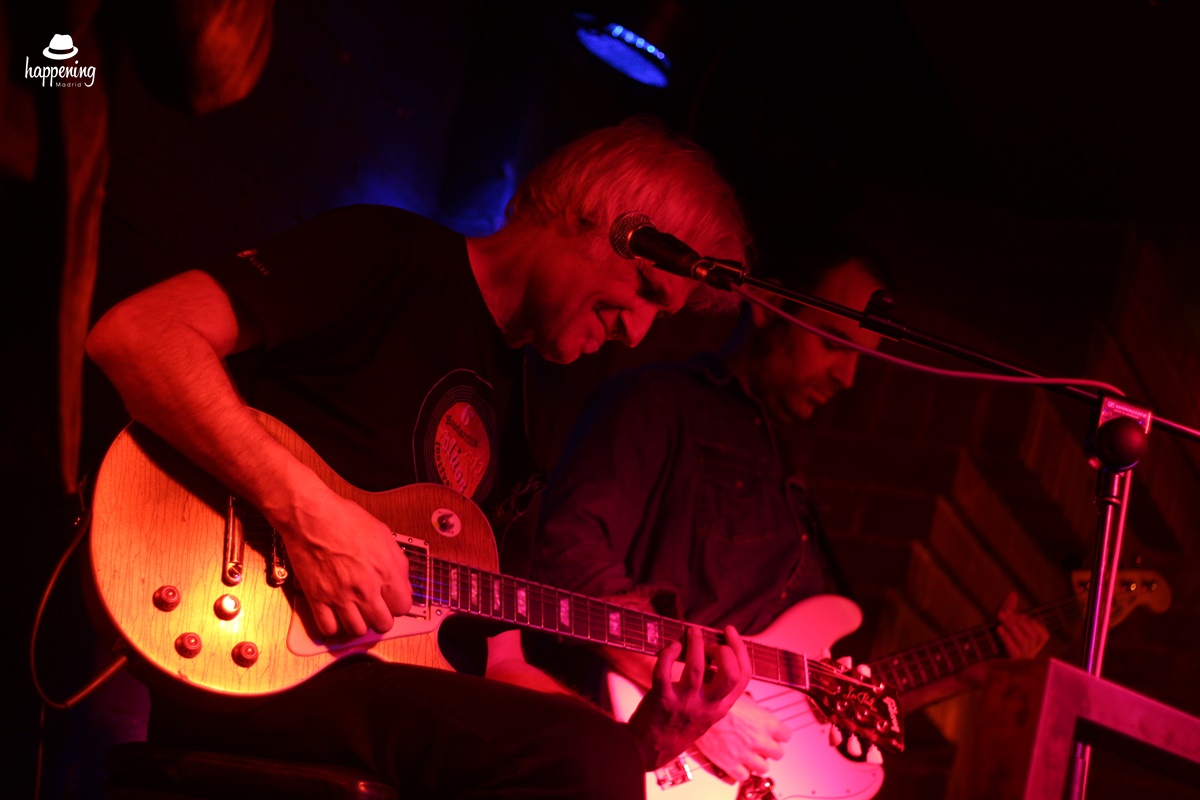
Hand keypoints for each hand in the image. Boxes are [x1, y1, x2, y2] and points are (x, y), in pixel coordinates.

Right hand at [273, 487, 411, 637]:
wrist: (311, 516)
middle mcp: (365, 589)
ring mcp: (340, 596)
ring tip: (354, 612)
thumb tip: (403, 583)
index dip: (397, 604)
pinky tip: (334, 615)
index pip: (403, 607)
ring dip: (358, 624)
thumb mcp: (383, 534)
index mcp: (384, 571)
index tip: (390, 599)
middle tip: (373, 608)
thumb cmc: (346, 519)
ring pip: (357, 631)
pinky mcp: (317, 599)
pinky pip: (328, 629)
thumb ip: (397, 561)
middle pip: (382, 624)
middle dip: (380, 617)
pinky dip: (333, 626)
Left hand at [626, 625, 752, 769]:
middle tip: (710, 642)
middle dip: (723, 650)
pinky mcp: (662, 699)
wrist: (649, 749)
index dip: (740, 650)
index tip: (730, 632)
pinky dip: (667, 654)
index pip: (743, 677)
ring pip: (696, 668)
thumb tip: (714, 655)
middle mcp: (706, 706)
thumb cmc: (678, 727)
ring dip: (695, 644)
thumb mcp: (706, 714)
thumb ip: (714, 691)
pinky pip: (664, 672)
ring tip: (691, 632)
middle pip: (730, 674)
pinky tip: (670, 647)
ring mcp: (684, 703)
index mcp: (720, 708)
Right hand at [693, 692, 790, 782]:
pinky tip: (737, 762)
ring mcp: (745, 754)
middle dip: (770, 749)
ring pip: (763, 768)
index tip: (774, 733)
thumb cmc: (718, 698)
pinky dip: (742, 771)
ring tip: (749, 754)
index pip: (786, 735)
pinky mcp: (730, 764)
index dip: (779, 734)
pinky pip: (744, 776)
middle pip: (778, 754)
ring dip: (757, 762)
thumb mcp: (744, 697)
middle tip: (761, 744)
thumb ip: (757, 710)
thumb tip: (763, 713)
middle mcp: (759, 740)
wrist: (698, 706)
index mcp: (767, 722)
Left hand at [995, 591, 1049, 659]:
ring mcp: (1021, 661)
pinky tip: (998, 629)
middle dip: (1019, 621)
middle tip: (1003, 612)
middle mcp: (1029, 655)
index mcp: (1031, 647)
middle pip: (1032, 636)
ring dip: (1012, 625)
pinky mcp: (1011, 665)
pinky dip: (1007, 637)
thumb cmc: (989, 640)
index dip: (1032, 623)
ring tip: (1000, 616)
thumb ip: (1008, 609)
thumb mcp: (999, 623)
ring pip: (1025, 641)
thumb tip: (1013, 593)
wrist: (973, 658)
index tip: (1019, 614)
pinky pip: (1014, 650)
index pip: (1043, 635)